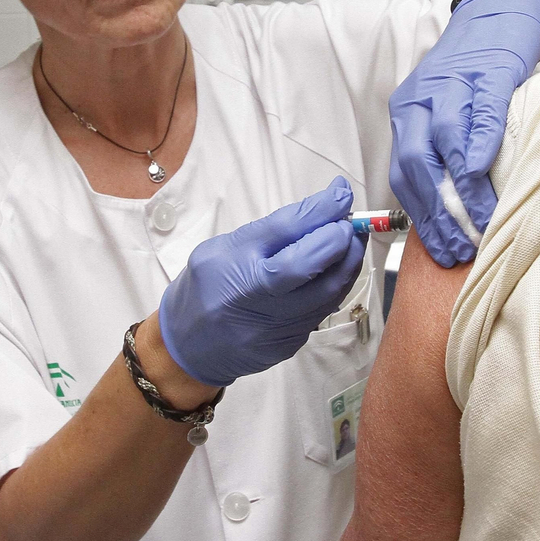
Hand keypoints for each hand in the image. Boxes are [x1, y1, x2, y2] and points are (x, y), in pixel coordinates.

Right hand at [158, 177, 366, 386]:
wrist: (187, 347)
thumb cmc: (206, 287)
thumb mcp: (222, 249)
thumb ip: (269, 233)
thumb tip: (321, 212)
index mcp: (231, 261)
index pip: (284, 229)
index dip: (321, 209)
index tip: (341, 194)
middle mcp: (251, 295)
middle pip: (308, 264)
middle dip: (339, 238)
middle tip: (349, 223)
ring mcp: (271, 325)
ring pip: (326, 292)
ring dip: (347, 263)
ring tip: (352, 243)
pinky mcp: (287, 345)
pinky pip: (321, 312)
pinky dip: (335, 287)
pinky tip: (335, 273)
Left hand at [389, 0, 539, 265]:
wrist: (499, 13)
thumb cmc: (476, 74)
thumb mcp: (447, 111)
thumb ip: (442, 154)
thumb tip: (450, 215)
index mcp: (406, 112)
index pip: (402, 173)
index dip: (420, 216)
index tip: (438, 250)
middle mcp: (420, 99)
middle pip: (416, 164)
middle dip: (437, 214)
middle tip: (458, 250)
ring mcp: (453, 86)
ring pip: (445, 146)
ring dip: (462, 193)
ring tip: (481, 227)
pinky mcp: (488, 75)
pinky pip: (479, 119)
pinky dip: (480, 151)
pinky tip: (486, 179)